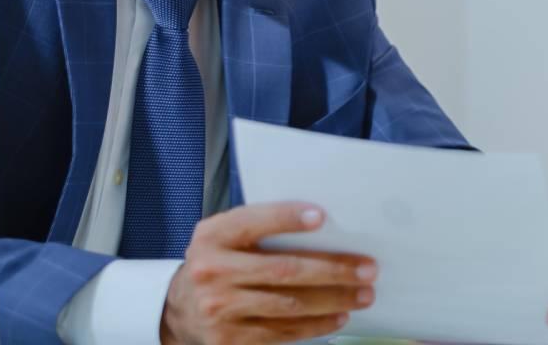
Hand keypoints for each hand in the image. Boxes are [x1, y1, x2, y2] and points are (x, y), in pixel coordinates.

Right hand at [160, 202, 376, 344]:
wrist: (179, 308)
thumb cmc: (219, 262)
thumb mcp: (226, 236)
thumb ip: (262, 227)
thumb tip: (324, 226)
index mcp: (213, 236)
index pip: (253, 223)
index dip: (287, 218)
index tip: (322, 216)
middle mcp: (212, 272)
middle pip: (283, 270)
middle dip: (332, 269)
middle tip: (368, 269)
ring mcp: (220, 309)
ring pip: (288, 305)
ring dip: (333, 300)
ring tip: (363, 294)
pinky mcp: (229, 340)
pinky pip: (282, 332)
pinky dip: (315, 325)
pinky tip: (339, 317)